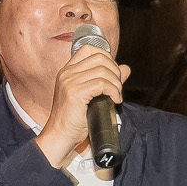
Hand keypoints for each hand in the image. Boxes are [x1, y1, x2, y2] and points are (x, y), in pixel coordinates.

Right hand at [36, 44, 128, 167]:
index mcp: (67, 71)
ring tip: (117, 96)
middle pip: (100, 57)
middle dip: (115, 71)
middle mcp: (67, 73)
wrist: (60, 137)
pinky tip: (114, 101)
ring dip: (116, 83)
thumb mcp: (92, 95)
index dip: (107, 58)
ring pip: (103, 70)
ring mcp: (69, 82)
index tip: (113, 74)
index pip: (89, 49)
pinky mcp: (75, 93)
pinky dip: (114, 91)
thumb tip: (126, 68)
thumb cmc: (74, 120)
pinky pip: (102, 84)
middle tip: (117, 87)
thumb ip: (107, 79)